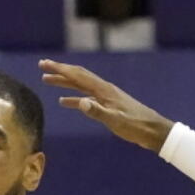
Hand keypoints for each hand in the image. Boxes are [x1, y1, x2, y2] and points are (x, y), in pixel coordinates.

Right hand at [39, 59, 174, 152]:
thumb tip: (80, 102)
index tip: (44, 64)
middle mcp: (103, 89)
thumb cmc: (136, 126)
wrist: (153, 131)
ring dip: (64, 83)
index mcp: (103, 90)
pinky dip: (74, 99)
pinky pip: (86, 99)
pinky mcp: (108, 105)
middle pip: (77, 76)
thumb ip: (97, 111)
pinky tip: (65, 102)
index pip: (77, 75)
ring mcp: (105, 97)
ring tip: (48, 81)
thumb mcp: (116, 120)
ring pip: (80, 86)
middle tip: (42, 66)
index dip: (60, 69)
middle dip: (59, 70)